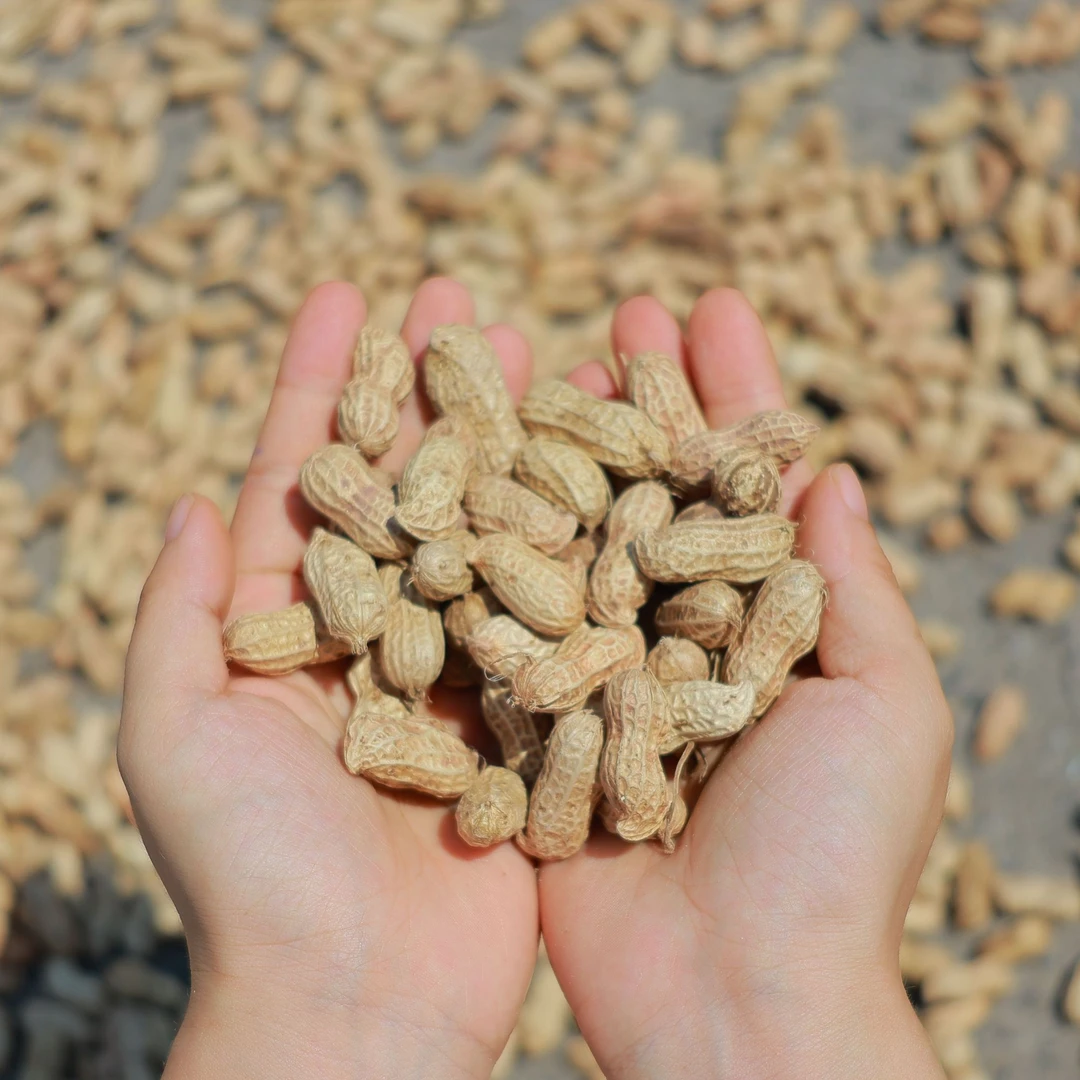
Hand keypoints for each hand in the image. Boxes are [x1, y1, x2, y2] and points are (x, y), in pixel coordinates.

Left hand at [119, 280, 538, 1079]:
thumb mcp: (176, 734)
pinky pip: (550, 615)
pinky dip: (575, 544)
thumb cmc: (249, 876)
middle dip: (430, 390)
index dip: (323, 382)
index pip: (307, 476)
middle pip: (408, 485)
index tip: (348, 292)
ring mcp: (456, 669)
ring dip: (511, 445)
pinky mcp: (524, 716)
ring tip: (546, 358)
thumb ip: (181, 615)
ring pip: (489, 534)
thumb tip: (189, 502)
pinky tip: (606, 474)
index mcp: (287, 626)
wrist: (356, 1006)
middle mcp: (377, 634)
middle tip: (463, 298)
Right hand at [540, 290, 951, 1079]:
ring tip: (541, 362)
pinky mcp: (534, 730)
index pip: (749, 482)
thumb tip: (836, 471)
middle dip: (641, 400)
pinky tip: (468, 478)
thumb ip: (851, 589)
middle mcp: (681, 637)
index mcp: (769, 626)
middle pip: (657, 492)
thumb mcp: (880, 708)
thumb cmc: (829, 857)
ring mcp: (603, 679)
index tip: (710, 305)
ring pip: (576, 542)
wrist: (732, 1000)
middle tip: (620, 310)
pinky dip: (490, 556)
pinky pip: (510, 630)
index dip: (732, 391)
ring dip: (560, 454)